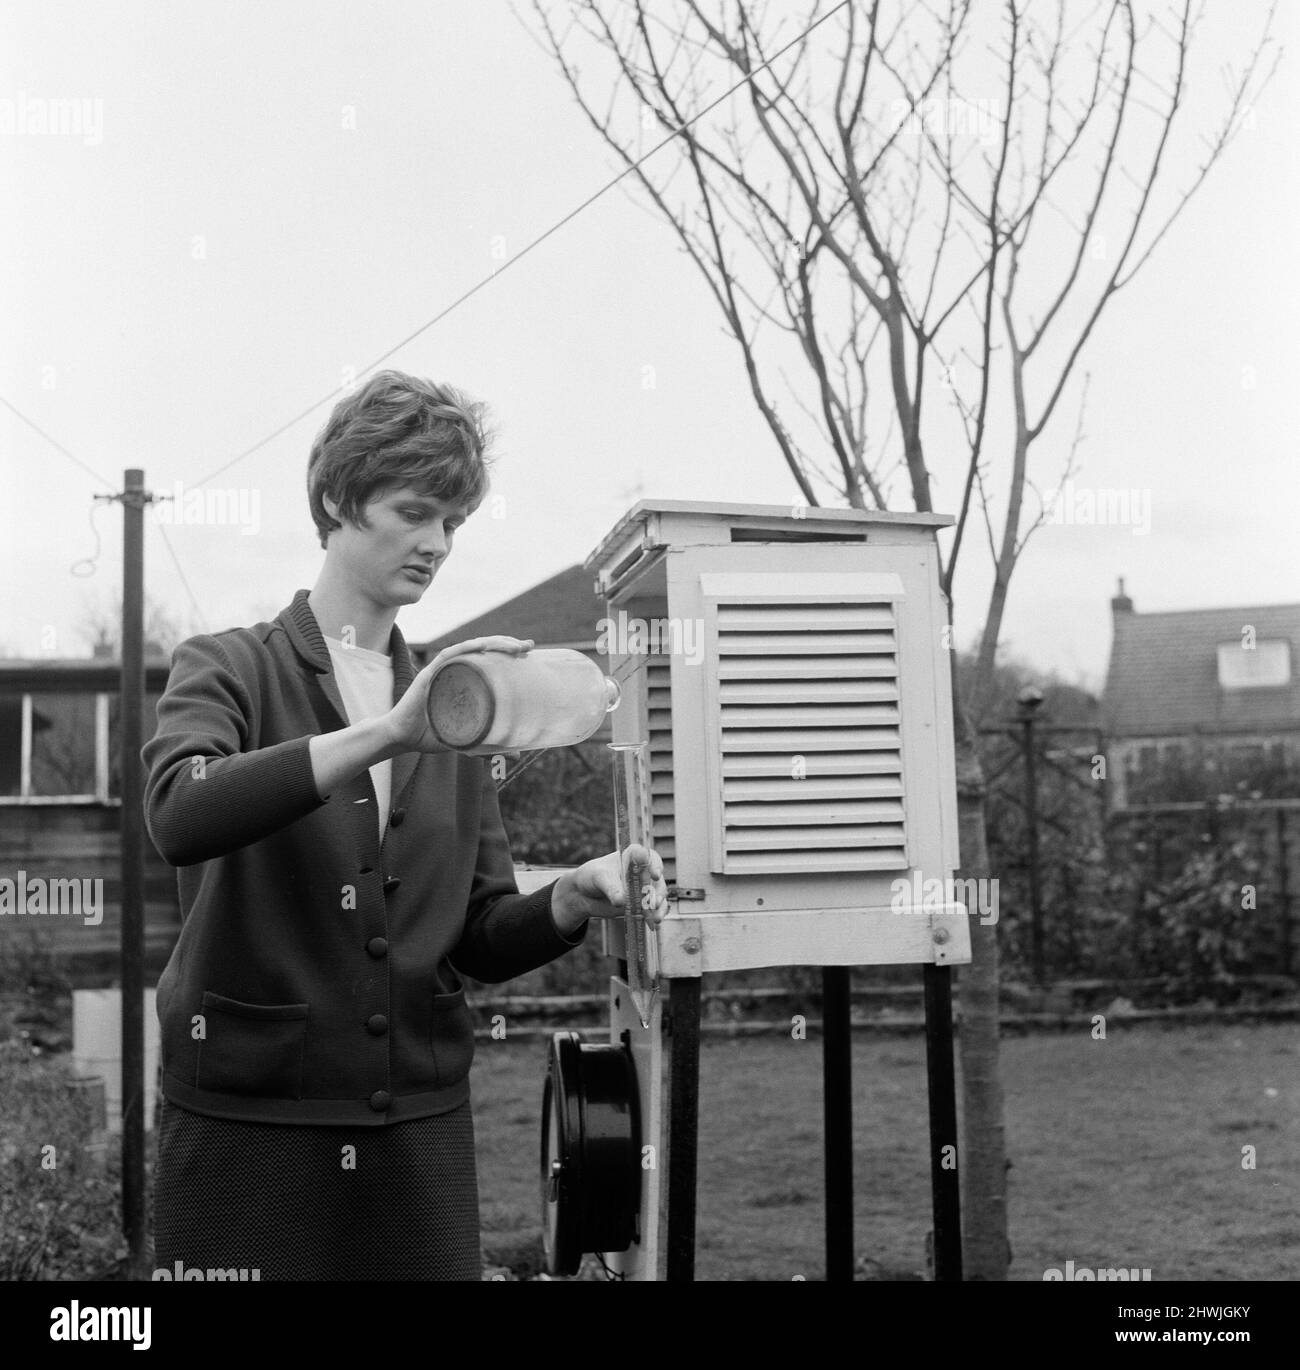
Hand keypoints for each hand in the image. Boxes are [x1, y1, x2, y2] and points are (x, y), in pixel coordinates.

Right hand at [383, 636, 533, 754]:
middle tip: (530, 647)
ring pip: (472, 648)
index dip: (509, 654)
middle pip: (485, 650)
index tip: (529, 654)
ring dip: (494, 643)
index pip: (490, 661)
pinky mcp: (431, 672)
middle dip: (508, 645)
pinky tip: (485, 645)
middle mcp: (456, 671)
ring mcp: (444, 669)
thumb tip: (518, 754)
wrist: (402, 739)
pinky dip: (469, 647)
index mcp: (466, 681)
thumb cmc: (432, 736)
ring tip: (516, 646)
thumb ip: (490, 745)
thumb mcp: (468, 741)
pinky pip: (452, 654)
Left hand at [551, 844, 667, 936]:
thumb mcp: (600, 878)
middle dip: (658, 892)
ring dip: (659, 906)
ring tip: (655, 918)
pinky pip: (653, 909)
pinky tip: (654, 924)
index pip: (649, 857)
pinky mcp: (642, 903)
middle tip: (653, 902)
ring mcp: (643, 888)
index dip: (655, 865)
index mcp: (633, 857)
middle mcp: (642, 871)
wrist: (585, 894)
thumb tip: (621, 901)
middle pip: (657, 880)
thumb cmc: (592, 876)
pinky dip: (655, 916)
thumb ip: (611, 888)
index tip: (655, 875)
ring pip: (658, 895)